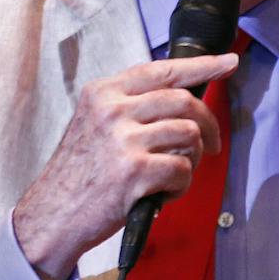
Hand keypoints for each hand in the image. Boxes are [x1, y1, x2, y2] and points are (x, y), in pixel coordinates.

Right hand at [12, 52, 238, 279]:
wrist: (52, 215)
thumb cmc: (78, 174)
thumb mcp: (92, 124)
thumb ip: (128, 107)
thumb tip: (182, 101)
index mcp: (102, 93)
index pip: (162, 70)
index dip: (202, 66)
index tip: (227, 64)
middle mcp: (112, 110)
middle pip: (184, 101)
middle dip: (209, 124)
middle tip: (212, 144)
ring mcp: (123, 140)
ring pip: (189, 135)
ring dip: (193, 158)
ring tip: (177, 173)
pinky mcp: (135, 172)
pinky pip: (182, 169)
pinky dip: (181, 185)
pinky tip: (163, 193)